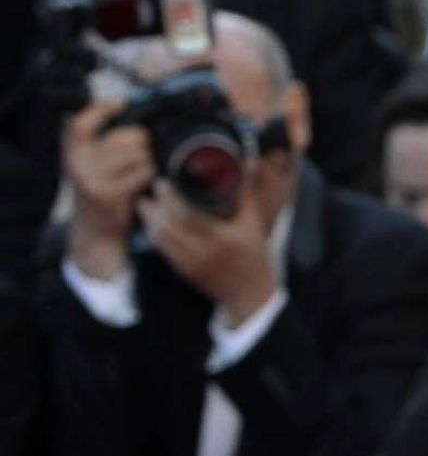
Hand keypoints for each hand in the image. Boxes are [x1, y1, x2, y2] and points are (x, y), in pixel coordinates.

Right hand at [63, 101, 151, 279]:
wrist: (93, 230)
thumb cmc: (103, 189)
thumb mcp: (94, 164)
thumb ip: (105, 142)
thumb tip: (137, 113)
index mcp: (73, 151)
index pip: (82, 124)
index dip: (100, 110)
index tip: (120, 103)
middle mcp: (77, 163)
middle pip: (124, 137)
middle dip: (142, 141)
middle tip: (143, 153)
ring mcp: (91, 179)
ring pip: (137, 153)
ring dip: (149, 159)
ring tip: (143, 169)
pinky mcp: (108, 194)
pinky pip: (143, 171)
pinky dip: (151, 174)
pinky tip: (147, 182)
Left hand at [139, 174, 277, 327]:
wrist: (250, 294)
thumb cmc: (254, 254)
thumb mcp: (253, 221)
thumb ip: (245, 191)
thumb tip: (246, 161)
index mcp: (221, 238)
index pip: (187, 214)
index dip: (170, 197)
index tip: (163, 181)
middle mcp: (202, 252)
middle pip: (168, 226)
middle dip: (155, 206)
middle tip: (151, 189)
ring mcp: (190, 263)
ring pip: (161, 239)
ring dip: (150, 220)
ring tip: (146, 203)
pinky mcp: (183, 271)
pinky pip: (162, 250)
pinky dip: (155, 234)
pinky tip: (153, 222)